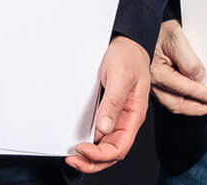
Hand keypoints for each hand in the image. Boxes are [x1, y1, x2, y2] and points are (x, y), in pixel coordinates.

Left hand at [67, 36, 150, 173]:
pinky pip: (100, 135)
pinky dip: (90, 144)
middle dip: (93, 162)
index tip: (82, 148)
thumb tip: (103, 128)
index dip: (100, 155)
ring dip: (90, 157)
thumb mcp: (121, 77)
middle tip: (73, 160)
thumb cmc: (128, 57)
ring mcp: (117, 118)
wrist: (126, 43)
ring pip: (106, 147)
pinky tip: (79, 142)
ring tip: (74, 157)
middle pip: (112, 153)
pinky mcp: (108, 112)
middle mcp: (126, 120)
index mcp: (134, 115)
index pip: (119, 147)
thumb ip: (113, 103)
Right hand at [150, 19, 206, 115]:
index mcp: (158, 72)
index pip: (184, 88)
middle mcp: (153, 82)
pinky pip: (170, 99)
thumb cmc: (159, 30)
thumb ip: (189, 61)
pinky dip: (184, 102)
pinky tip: (193, 99)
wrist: (145, 26)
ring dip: (192, 108)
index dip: (202, 95)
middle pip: (177, 104)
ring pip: (173, 104)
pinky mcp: (156, 83)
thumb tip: (200, 79)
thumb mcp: (176, 38)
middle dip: (198, 108)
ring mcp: (153, 84)